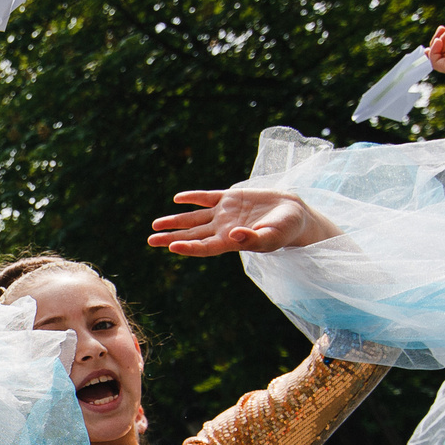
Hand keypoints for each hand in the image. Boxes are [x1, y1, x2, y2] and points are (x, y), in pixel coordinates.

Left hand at [149, 187, 339, 256]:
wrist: (294, 213)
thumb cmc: (285, 230)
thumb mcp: (272, 237)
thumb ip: (253, 240)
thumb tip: (234, 236)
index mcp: (230, 242)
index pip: (204, 247)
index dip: (188, 247)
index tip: (171, 246)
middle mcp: (223, 229)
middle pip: (192, 234)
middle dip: (171, 237)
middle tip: (150, 240)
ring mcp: (224, 213)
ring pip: (194, 217)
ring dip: (176, 220)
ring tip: (155, 225)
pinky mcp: (230, 198)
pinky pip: (207, 197)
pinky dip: (193, 198)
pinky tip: (178, 199)